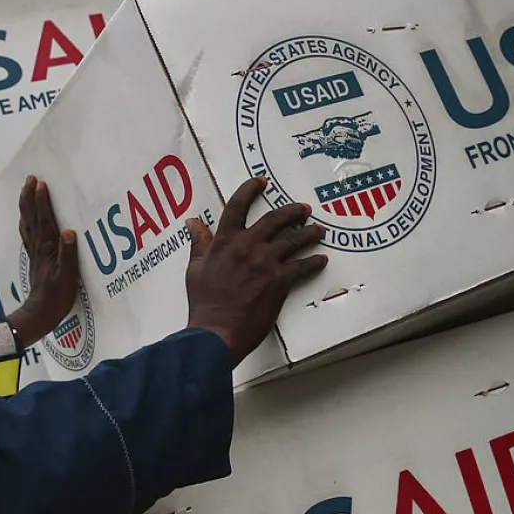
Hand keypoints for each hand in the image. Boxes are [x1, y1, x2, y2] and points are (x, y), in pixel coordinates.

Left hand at [8, 176, 78, 347]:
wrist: (39, 315)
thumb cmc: (56, 298)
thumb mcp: (68, 278)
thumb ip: (68, 255)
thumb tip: (69, 232)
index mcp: (48, 249)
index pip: (44, 220)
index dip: (42, 201)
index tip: (41, 184)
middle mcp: (38, 247)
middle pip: (31, 217)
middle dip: (30, 197)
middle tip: (30, 179)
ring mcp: (34, 253)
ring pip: (27, 223)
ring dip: (26, 206)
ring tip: (26, 191)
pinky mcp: (34, 259)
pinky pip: (27, 234)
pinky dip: (26, 221)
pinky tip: (26, 218)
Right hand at [185, 177, 327, 365]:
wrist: (216, 331)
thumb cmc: (204, 302)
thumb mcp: (195, 269)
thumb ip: (199, 243)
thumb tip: (192, 222)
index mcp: (225, 241)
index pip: (238, 206)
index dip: (249, 190)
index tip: (260, 182)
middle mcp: (248, 246)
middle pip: (275, 219)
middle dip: (292, 211)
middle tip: (303, 209)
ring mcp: (266, 262)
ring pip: (294, 240)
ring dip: (309, 233)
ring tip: (319, 230)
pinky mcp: (280, 281)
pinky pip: (302, 266)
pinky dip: (314, 262)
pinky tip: (321, 259)